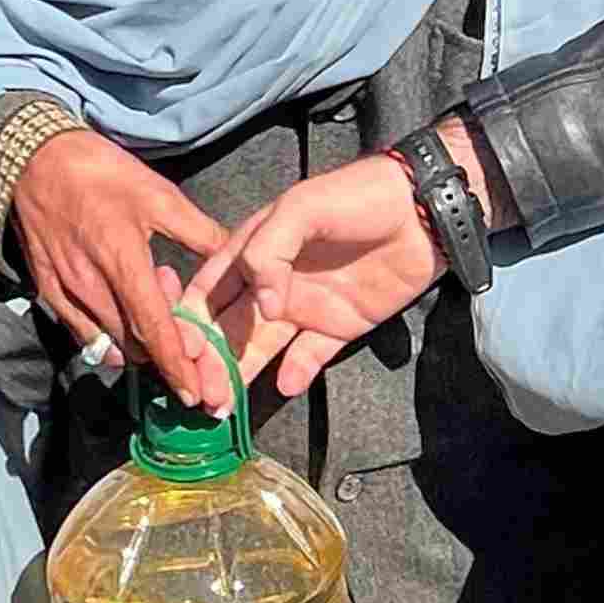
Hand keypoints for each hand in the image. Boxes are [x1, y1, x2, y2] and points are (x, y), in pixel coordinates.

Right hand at [9, 129, 233, 404]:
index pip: (154, 328)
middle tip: (183, 326)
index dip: (176, 365)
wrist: (34, 159)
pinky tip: (121, 317)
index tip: (195, 392)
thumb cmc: (99, 173)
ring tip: (149, 306)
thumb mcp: (158, 194)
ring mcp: (65, 292)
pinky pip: (81, 333)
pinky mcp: (47, 291)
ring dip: (137, 342)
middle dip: (164, 353)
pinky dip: (107, 337)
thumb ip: (199, 231)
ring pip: (108, 343)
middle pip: (134, 345)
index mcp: (123, 261)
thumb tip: (235, 254)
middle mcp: (91, 286)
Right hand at [198, 150, 449, 399]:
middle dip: (210, 360)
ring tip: (224, 405)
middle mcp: (272, 282)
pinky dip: (296, 372)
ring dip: (242, 374)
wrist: (423, 210)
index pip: (208, 290)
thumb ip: (268, 251)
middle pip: (229, 327)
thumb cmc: (358, 196)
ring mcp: (305, 305)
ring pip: (262, 347)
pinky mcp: (338, 325)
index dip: (189, 321)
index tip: (180, 352)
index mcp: (252, 249)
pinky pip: (310, 355)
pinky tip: (285, 384)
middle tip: (201, 393)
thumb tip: (263, 306)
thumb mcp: (301, 207)